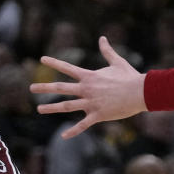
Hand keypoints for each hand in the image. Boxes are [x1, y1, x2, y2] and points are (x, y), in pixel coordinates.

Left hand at [29, 36, 146, 138]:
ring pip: (67, 106)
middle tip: (31, 88)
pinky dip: (73, 131)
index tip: (41, 59)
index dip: (54, 62)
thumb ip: (107, 51)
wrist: (142, 92)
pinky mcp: (98, 115)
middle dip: (44, 88)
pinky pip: (83, 124)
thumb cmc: (130, 77)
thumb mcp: (117, 62)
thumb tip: (102, 38)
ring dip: (51, 108)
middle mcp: (86, 89)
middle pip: (61, 87)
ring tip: (38, 109)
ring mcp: (91, 102)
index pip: (67, 68)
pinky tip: (63, 136)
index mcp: (89, 76)